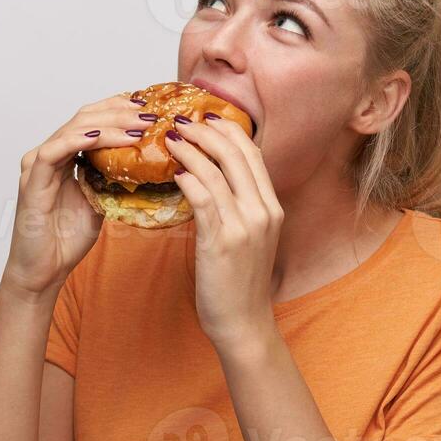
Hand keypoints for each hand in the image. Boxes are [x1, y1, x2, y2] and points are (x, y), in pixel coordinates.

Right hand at [1, 92, 152, 299]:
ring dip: (107, 125)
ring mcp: (37, 165)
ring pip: (72, 129)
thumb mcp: (101, 202)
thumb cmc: (66, 239)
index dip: (118, 110)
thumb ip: (112, 179)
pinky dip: (77, 140)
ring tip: (136, 126)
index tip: (149, 108)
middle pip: (84, 118)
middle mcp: (49, 154)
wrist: (43, 270)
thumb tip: (143, 165)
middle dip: (119, 113)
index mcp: (64, 156)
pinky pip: (54, 152)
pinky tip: (99, 137)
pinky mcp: (32, 181)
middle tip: (149, 114)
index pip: (91, 120)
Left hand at [165, 112, 284, 347]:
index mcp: (272, 207)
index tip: (205, 118)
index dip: (228, 130)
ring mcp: (244, 225)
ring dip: (189, 149)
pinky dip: (187, 179)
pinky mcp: (222, 241)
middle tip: (180, 121)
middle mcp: (263, 211)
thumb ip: (239, 208)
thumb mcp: (250, 238)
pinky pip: (202, 197)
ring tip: (168, 139)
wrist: (244, 322)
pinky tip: (173, 172)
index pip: (252, 154)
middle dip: (205, 130)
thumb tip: (210, 179)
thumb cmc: (240, 282)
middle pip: (235, 153)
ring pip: (215, 170)